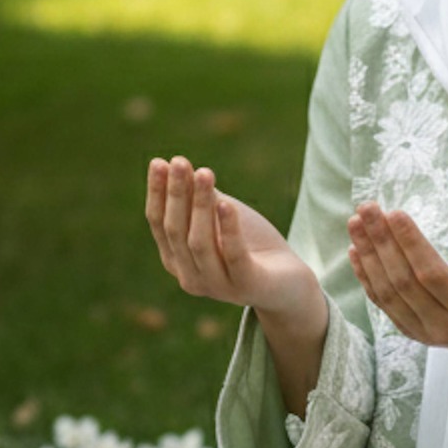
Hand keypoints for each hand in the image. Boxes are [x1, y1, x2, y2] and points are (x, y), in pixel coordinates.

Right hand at [146, 156, 319, 319]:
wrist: (289, 281)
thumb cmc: (251, 244)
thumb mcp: (223, 215)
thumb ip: (202, 198)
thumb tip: (179, 167)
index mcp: (177, 260)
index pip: (159, 223)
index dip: (158, 193)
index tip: (159, 162)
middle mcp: (190, 277)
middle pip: (176, 231)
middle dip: (176, 194)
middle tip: (179, 162)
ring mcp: (217, 286)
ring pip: (200, 242)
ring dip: (200, 205)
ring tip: (205, 173)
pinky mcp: (246, 286)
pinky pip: (233, 255)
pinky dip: (229, 229)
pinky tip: (227, 205)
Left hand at [348, 203, 447, 414]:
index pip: (433, 275)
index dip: (411, 244)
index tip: (395, 212)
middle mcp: (443, 328)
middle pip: (403, 282)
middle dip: (382, 242)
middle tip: (367, 207)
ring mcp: (423, 333)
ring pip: (387, 293)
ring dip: (368, 255)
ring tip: (356, 221)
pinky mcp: (411, 331)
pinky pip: (383, 303)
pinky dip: (366, 275)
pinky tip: (356, 249)